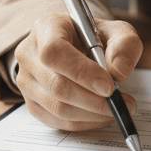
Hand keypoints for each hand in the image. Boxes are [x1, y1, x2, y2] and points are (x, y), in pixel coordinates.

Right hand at [14, 11, 141, 130]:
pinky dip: (84, 122)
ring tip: (116, 109)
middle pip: (56, 85)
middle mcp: (29, 54)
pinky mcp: (32, 103)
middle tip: (120, 102)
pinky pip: (57, 121)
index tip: (109, 86)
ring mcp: (26, 81)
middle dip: (93, 100)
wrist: (77, 47)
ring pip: (57, 107)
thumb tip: (119, 72)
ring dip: (92, 114)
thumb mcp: (116, 31)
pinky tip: (101, 115)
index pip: (54, 52)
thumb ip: (124, 45)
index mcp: (46, 27)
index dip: (81, 72)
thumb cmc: (94, 38)